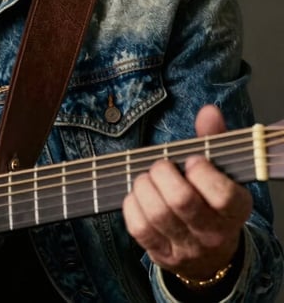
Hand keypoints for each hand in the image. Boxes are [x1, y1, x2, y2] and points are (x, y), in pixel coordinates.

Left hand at [122, 105, 251, 281]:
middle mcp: (213, 233)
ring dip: (143, 186)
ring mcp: (187, 247)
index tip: (191, 161)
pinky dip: (131, 204)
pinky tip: (137, 195)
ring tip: (147, 178)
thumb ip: (213, 140)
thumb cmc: (209, 200)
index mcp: (235, 210)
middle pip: (181, 200)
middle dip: (162, 173)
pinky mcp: (161, 254)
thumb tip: (208, 111)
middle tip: (160, 166)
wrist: (208, 254)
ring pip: (157, 213)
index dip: (201, 172)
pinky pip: (138, 227)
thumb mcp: (219, 172)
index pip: (222, 194)